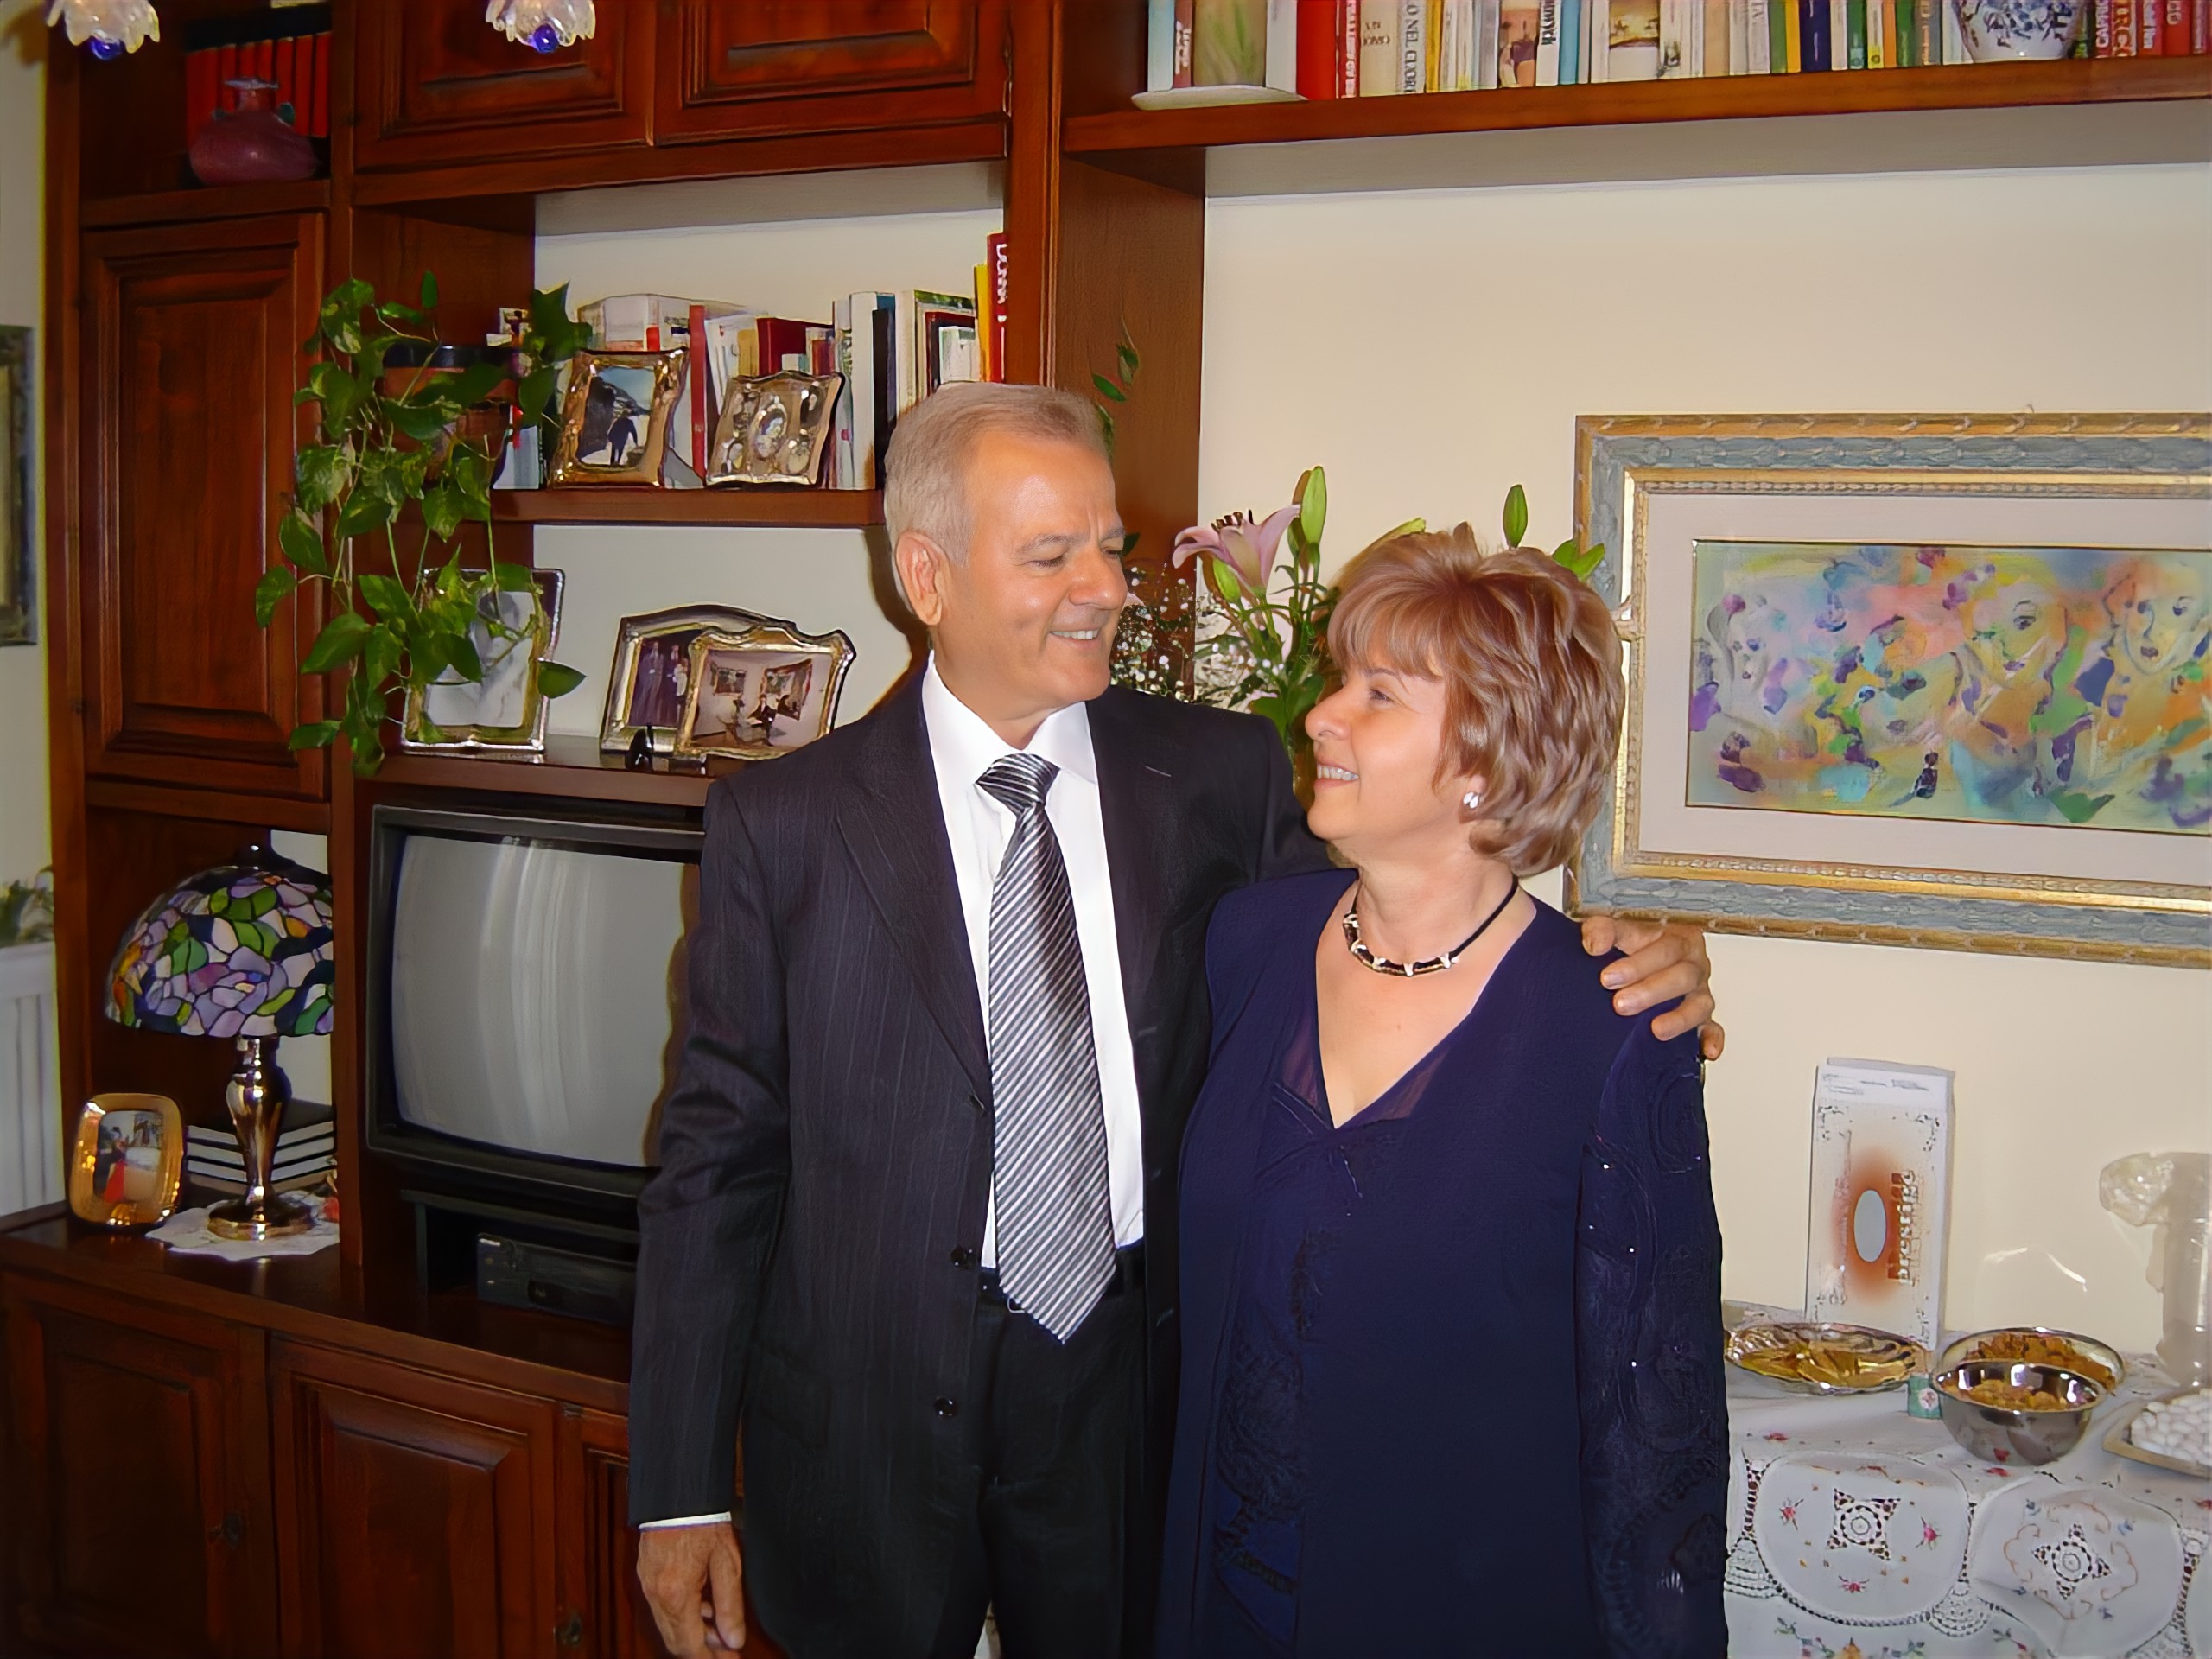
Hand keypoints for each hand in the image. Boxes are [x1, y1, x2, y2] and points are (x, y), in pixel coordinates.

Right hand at [637, 1520, 746, 1655]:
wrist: (678, 1492)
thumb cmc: (704, 1521)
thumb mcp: (727, 1562)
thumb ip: (730, 1604)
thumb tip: (733, 1639)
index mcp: (676, 1594)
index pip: (690, 1645)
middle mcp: (656, 1594)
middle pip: (675, 1641)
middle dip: (701, 1651)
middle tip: (726, 1652)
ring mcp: (647, 1585)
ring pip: (668, 1626)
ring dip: (692, 1634)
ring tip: (719, 1631)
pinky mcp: (646, 1576)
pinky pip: (662, 1608)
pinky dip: (682, 1616)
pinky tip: (702, 1609)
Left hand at [1579, 915, 1724, 1059]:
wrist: (1637, 954)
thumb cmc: (1632, 939)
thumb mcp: (1615, 926)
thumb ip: (1602, 929)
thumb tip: (1596, 944)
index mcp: (1676, 935)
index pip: (1663, 948)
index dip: (1636, 965)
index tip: (1608, 978)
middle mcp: (1692, 962)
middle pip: (1682, 976)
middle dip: (1650, 992)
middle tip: (1621, 1004)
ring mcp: (1698, 990)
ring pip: (1699, 1004)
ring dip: (1679, 1018)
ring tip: (1657, 1030)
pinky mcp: (1701, 1015)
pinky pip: (1712, 1027)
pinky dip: (1711, 1038)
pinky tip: (1706, 1051)